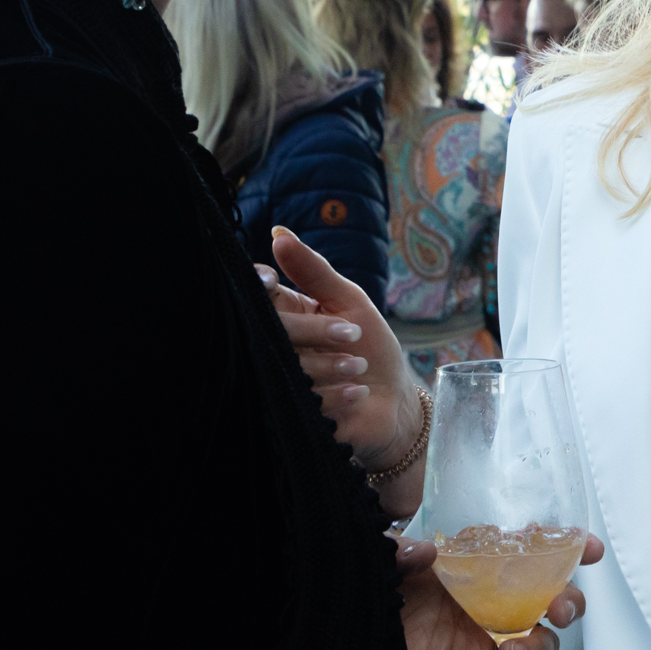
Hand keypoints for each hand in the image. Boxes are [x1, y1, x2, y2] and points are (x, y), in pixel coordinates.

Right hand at [266, 228, 428, 518]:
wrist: (393, 403)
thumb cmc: (371, 346)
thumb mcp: (349, 301)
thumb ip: (314, 270)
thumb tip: (279, 233)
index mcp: (283, 314)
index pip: (256, 295)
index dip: (261, 286)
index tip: (273, 282)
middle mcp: (274, 348)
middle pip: (272, 331)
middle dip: (315, 330)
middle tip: (353, 333)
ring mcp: (281, 383)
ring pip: (286, 368)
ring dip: (330, 366)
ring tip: (359, 367)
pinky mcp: (294, 416)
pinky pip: (304, 402)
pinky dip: (337, 396)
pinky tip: (358, 393)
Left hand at [397, 528, 600, 649]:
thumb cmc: (371, 602)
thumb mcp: (384, 564)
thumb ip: (403, 551)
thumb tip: (427, 551)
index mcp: (479, 570)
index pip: (533, 554)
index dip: (568, 550)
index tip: (590, 550)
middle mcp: (490, 605)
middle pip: (553, 603)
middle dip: (569, 605)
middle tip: (557, 609)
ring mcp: (485, 643)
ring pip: (539, 647)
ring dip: (534, 648)